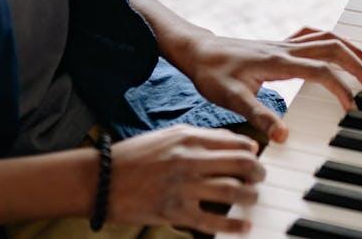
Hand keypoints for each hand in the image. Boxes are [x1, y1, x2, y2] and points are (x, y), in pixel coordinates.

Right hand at [107, 125, 262, 233]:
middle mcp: (190, 160)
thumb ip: (200, 137)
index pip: (236, 142)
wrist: (100, 179)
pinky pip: (213, 221)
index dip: (253, 151)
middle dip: (258, 172)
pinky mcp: (174, 212)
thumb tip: (232, 142)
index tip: (257, 157)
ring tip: (253, 198)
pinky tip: (243, 226)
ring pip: (233, 191)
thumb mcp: (169, 135)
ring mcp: (183, 187)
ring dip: (250, 196)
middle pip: (241, 164)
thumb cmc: (135, 156)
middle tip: (260, 178)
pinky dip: (234, 226)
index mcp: (189, 138)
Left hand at [179, 28, 361, 142]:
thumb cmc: (213, 74)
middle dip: (358, 65)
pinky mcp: (281, 45)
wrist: (198, 52)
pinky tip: (339, 50)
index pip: (321, 71)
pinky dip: (333, 41)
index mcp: (278, 61)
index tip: (354, 106)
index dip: (342, 87)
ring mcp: (285, 44)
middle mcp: (286, 48)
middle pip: (333, 48)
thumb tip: (283, 136)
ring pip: (328, 37)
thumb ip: (259, 116)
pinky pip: (315, 36)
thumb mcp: (231, 99)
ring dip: (352, 48)